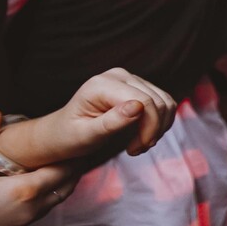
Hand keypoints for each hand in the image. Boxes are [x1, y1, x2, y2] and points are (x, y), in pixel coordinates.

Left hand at [0, 69, 178, 168]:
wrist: (61, 134)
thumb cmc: (68, 137)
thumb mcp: (85, 135)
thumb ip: (111, 122)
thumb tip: (137, 107)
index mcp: (101, 85)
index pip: (144, 101)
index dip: (149, 127)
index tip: (136, 150)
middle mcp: (117, 75)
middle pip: (157, 101)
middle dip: (154, 130)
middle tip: (137, 149)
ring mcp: (129, 78)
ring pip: (165, 101)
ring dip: (159, 127)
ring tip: (139, 144)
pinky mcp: (137, 86)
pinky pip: (162, 102)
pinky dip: (159, 122)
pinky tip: (143, 135)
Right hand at [0, 112, 80, 225]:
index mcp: (22, 193)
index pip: (63, 170)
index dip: (74, 154)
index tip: (80, 139)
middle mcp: (29, 211)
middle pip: (65, 187)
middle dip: (72, 167)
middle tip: (75, 148)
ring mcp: (21, 225)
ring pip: (54, 201)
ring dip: (59, 182)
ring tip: (57, 161)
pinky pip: (39, 210)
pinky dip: (45, 194)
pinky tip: (33, 181)